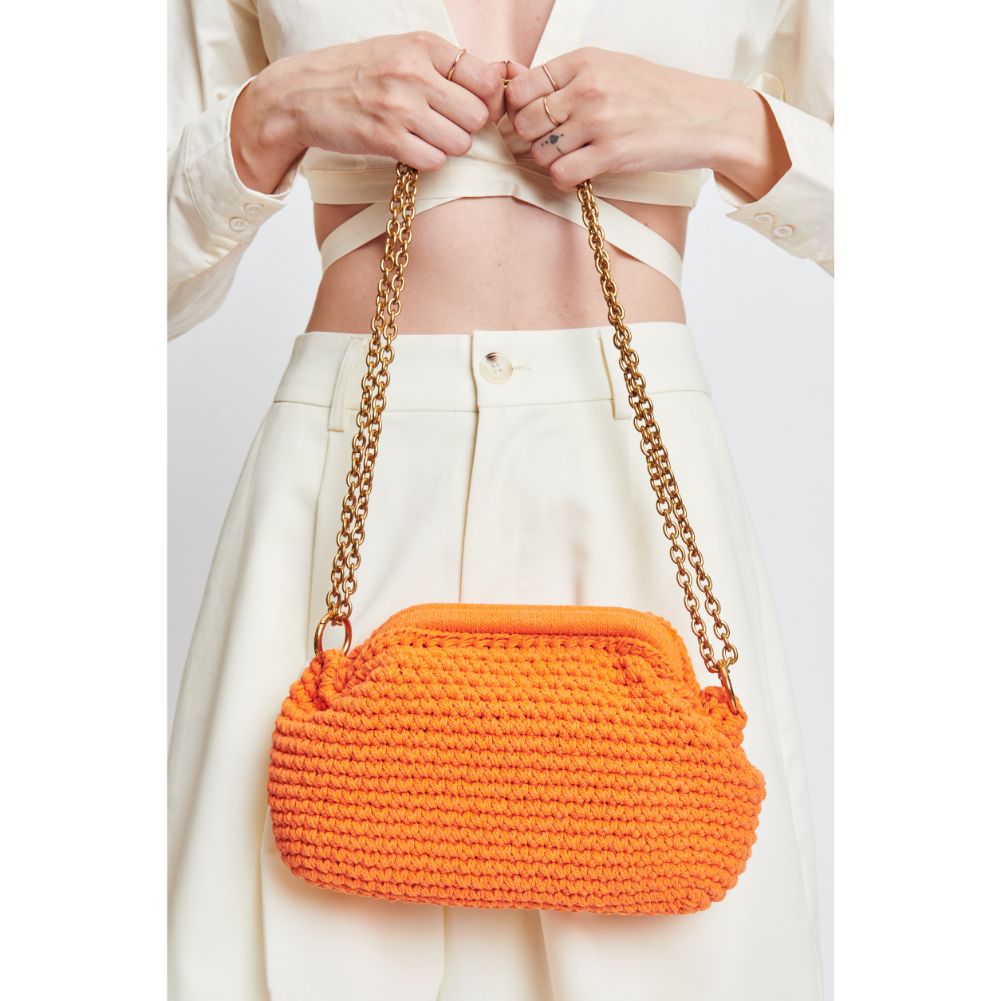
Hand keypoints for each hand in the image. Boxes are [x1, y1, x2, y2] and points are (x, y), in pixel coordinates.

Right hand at [233, 33, 505, 190]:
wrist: (301, 94)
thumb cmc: (357, 75)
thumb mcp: (402, 52)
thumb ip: (446, 65)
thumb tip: (499, 81)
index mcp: (422, 46)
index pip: (486, 79)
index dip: (487, 101)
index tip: (471, 108)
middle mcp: (413, 72)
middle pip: (477, 116)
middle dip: (466, 128)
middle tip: (443, 127)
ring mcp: (400, 106)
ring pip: (460, 143)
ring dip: (447, 148)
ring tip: (423, 138)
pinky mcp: (385, 138)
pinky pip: (434, 161)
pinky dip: (426, 162)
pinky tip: (409, 150)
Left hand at [504, 48, 788, 194]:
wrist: (704, 117)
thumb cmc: (657, 95)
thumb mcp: (610, 68)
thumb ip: (567, 78)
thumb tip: (515, 85)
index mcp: (583, 62)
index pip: (522, 87)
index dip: (517, 110)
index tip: (530, 122)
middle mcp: (587, 88)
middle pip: (524, 122)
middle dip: (530, 140)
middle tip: (547, 146)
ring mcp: (598, 121)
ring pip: (540, 151)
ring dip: (548, 162)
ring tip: (569, 159)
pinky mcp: (610, 154)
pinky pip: (561, 174)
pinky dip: (563, 181)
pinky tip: (577, 175)